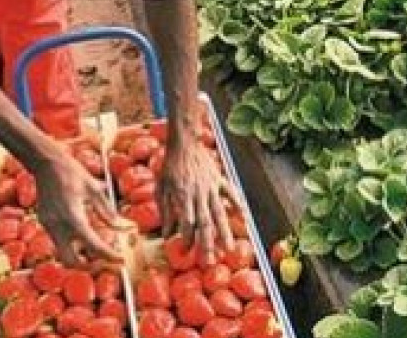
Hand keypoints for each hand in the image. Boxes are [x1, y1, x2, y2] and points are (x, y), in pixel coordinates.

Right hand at [28, 149, 123, 267]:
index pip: (93, 246)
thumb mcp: (94, 189)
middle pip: (71, 262)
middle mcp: (58, 226)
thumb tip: (120, 227)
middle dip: (88, 266)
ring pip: (63, 253)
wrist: (46, 163)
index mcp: (73, 217)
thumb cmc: (72, 172)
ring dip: (80, 255)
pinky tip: (84, 234)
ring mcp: (48, 226)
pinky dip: (72, 243)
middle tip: (105, 262)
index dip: (109, 256)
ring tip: (98, 248)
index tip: (120, 260)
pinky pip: (59, 241)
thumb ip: (107, 211)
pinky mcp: (44, 222)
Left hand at [158, 138, 238, 262]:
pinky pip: (231, 193)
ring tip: (230, 249)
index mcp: (182, 197)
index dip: (186, 240)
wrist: (184, 144)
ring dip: (225, 232)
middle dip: (207, 244)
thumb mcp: (161, 189)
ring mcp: (211, 187)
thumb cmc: (170, 167)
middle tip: (209, 262)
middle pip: (204, 223)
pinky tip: (245, 218)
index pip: (186, 224)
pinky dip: (239, 205)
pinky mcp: (219, 180)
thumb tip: (166, 235)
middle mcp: (198, 194)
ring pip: (219, 213)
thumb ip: (165, 212)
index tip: (185, 253)